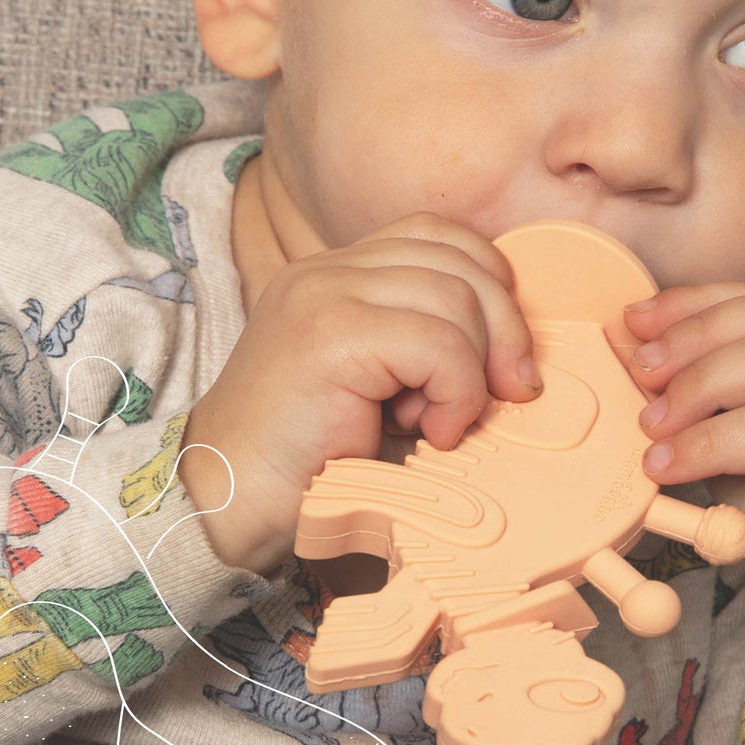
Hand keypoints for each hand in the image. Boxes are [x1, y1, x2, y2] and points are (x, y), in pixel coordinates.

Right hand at [179, 212, 541, 576]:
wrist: (222, 509)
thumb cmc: (309, 465)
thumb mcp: (384, 392)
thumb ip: (433, 351)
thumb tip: (522, 359)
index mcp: (337, 274)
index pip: (439, 235)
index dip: (490, 284)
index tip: (503, 360)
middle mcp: (327, 271)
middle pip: (458, 259)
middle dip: (504, 328)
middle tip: (507, 395)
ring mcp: (324, 294)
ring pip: (456, 295)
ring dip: (472, 370)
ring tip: (439, 423)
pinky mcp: (330, 334)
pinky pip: (438, 342)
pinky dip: (456, 392)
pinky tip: (429, 432)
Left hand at [622, 283, 744, 744]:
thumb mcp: (739, 430)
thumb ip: (704, 383)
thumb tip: (631, 337)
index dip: (696, 304)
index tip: (636, 320)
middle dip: (690, 340)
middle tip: (637, 371)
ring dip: (695, 388)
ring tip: (649, 427)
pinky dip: (708, 441)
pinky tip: (668, 464)